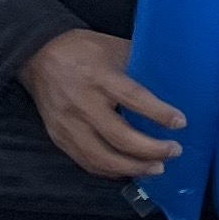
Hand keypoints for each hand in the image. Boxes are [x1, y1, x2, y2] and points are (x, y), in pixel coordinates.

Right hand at [21, 30, 182, 179]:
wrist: (38, 55)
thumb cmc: (83, 50)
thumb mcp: (114, 48)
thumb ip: (139, 66)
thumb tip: (174, 80)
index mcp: (99, 76)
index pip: (133, 98)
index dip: (159, 114)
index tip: (180, 123)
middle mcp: (82, 103)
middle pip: (120, 136)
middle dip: (151, 149)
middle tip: (174, 151)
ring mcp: (67, 124)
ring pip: (101, 157)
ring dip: (133, 168)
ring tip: (157, 168)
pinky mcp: (57, 136)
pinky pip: (86, 161)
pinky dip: (110, 171)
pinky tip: (129, 170)